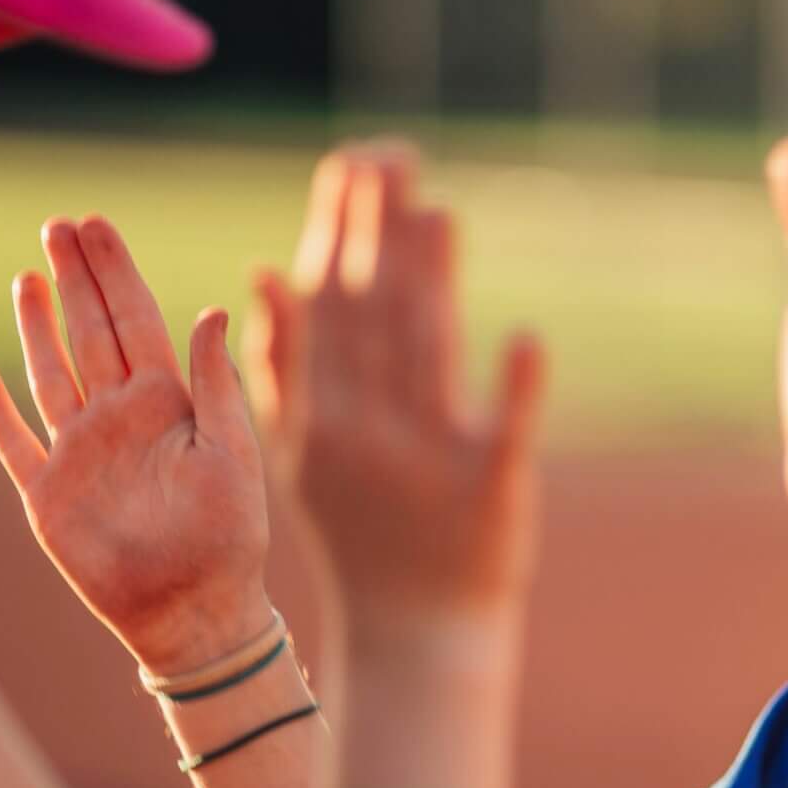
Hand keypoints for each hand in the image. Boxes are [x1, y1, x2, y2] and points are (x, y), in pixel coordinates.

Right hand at [0, 217, 274, 673]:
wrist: (195, 612)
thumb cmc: (228, 537)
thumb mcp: (234, 453)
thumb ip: (217, 383)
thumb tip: (212, 309)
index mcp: (167, 404)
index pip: (136, 320)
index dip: (115, 272)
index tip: (97, 224)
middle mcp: (119, 419)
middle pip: (90, 332)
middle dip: (76, 278)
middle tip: (60, 224)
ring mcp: (79, 453)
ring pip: (51, 374)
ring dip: (39, 327)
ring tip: (30, 277)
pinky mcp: (47, 495)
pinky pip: (16, 444)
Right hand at [247, 144, 546, 635]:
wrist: (415, 632)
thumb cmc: (364, 531)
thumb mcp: (303, 454)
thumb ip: (284, 366)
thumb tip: (263, 268)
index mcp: (324, 416)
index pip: (331, 308)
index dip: (340, 232)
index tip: (352, 162)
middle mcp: (370, 432)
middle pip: (375, 317)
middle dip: (380, 232)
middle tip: (392, 155)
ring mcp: (430, 461)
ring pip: (427, 358)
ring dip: (431, 283)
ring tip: (439, 212)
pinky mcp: (492, 493)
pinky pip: (505, 436)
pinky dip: (516, 388)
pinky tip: (524, 338)